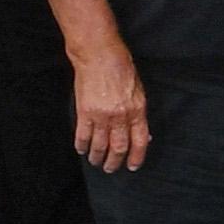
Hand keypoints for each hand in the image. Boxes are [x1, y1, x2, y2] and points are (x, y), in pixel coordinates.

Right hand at [66, 40, 150, 173]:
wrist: (98, 54)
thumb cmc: (121, 67)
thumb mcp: (138, 90)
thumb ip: (139, 113)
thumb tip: (141, 133)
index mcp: (137, 110)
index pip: (139, 141)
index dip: (136, 157)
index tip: (132, 166)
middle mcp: (120, 116)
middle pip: (118, 147)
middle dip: (114, 162)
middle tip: (110, 168)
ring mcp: (101, 115)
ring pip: (99, 145)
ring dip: (97, 157)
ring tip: (96, 162)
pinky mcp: (85, 112)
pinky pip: (83, 135)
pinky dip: (82, 145)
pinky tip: (82, 150)